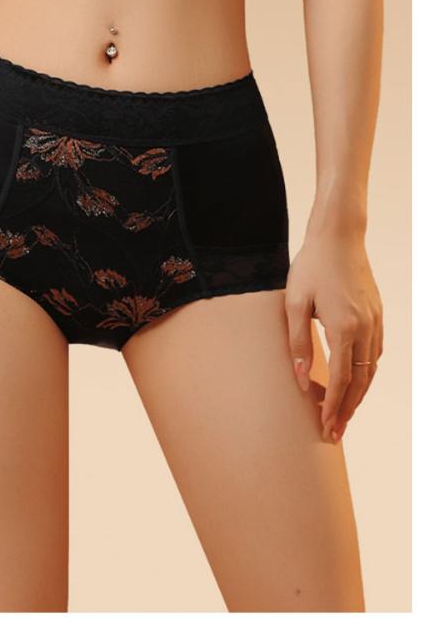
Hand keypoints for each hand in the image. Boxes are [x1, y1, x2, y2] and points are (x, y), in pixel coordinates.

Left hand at [284, 231, 382, 442]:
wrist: (339, 237)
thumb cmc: (311, 266)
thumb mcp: (294, 303)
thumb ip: (297, 342)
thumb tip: (301, 378)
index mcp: (344, 327)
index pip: (341, 380)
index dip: (332, 407)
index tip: (325, 427)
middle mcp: (365, 328)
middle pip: (361, 382)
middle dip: (347, 411)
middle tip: (335, 434)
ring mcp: (375, 321)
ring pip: (371, 370)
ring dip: (358, 395)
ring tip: (343, 414)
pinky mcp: (377, 314)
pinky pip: (375, 353)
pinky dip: (366, 373)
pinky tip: (356, 382)